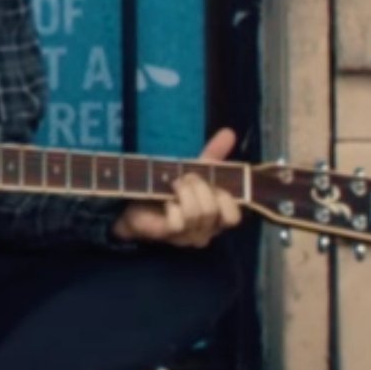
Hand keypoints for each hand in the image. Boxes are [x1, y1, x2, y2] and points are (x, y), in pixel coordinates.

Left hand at [113, 127, 242, 250]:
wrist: (136, 204)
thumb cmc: (171, 189)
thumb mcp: (195, 170)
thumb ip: (214, 154)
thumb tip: (229, 132)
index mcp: (216, 218)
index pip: (233, 216)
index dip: (224, 197)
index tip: (208, 183)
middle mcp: (206, 231)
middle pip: (213, 210)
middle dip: (199, 187)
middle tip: (185, 178)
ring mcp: (188, 236)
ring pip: (197, 214)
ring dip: (184, 192)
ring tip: (173, 185)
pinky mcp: (168, 235)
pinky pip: (179, 222)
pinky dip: (173, 206)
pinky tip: (166, 201)